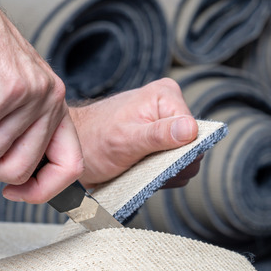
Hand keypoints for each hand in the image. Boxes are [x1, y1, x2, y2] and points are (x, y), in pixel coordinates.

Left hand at [70, 78, 200, 188]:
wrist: (75, 149)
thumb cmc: (93, 140)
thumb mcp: (126, 140)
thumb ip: (159, 134)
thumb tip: (191, 129)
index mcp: (166, 95)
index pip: (196, 132)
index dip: (178, 153)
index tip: (153, 159)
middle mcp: (170, 107)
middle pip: (194, 148)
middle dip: (170, 164)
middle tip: (141, 164)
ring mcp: (167, 126)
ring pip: (186, 161)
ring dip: (165, 172)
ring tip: (138, 165)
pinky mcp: (162, 143)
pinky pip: (176, 166)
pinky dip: (160, 175)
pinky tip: (141, 169)